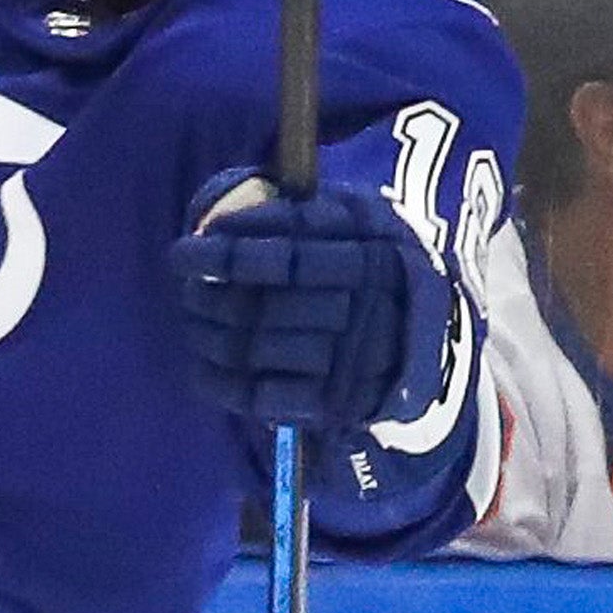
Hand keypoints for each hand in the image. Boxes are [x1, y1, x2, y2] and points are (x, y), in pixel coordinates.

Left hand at [170, 180, 449, 445]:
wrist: (429, 339)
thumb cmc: (378, 264)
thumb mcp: (364, 221)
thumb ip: (307, 212)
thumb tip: (225, 210)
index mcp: (374, 255)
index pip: (291, 255)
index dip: (233, 254)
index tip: (190, 249)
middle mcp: (367, 309)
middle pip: (269, 305)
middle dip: (212, 297)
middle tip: (184, 287)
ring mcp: (353, 360)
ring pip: (262, 349)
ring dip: (211, 336)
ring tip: (189, 320)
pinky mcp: (340, 402)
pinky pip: (269, 397)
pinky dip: (225, 384)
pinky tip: (201, 366)